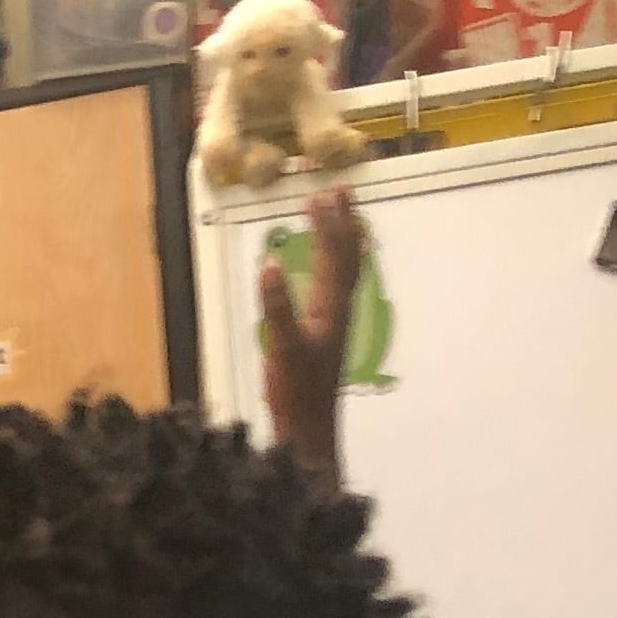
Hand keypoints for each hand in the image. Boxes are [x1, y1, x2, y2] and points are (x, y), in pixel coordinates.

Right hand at [256, 190, 363, 483]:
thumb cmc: (296, 390)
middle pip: (347, 256)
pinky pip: (336, 288)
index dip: (326, 224)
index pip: (332, 255)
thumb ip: (277, 305)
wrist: (309, 428)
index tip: (318, 195)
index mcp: (330, 307)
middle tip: (340, 189)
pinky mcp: (326, 334)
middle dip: (343, 222)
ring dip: (342, 240)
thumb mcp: (283, 346)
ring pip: (345, 271)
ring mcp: (335, 322)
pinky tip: (325, 268)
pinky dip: (334, 267)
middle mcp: (338, 309)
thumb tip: (270, 263)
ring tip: (340, 217)